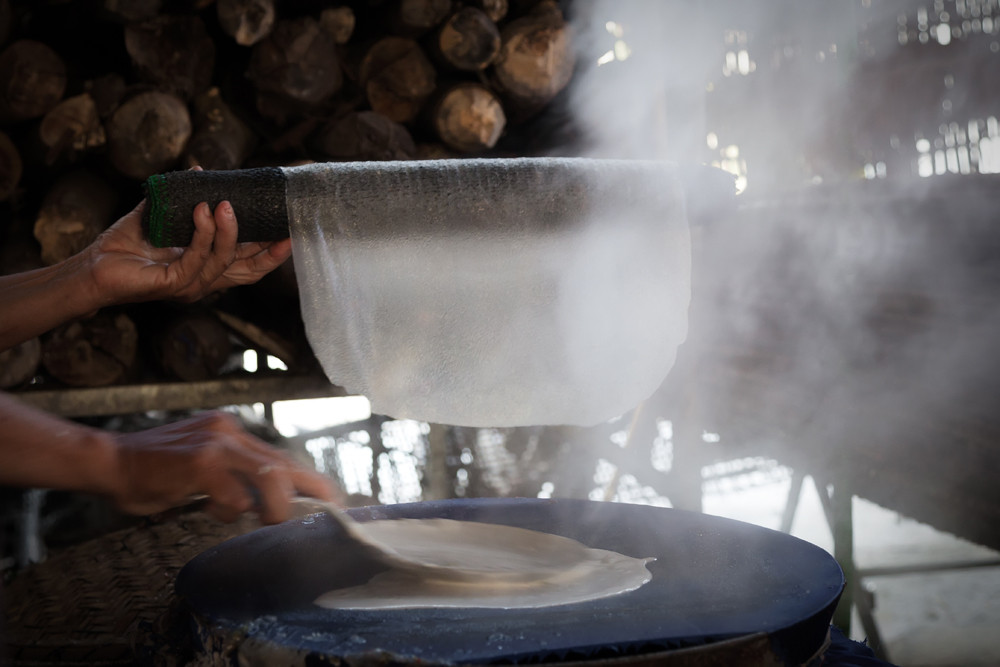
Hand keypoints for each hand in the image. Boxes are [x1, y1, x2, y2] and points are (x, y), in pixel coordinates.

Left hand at [85, 195, 291, 307]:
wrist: (93, 267)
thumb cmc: (125, 245)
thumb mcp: (162, 217)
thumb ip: (183, 198)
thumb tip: (200, 170)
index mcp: (206, 268)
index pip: (248, 264)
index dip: (271, 251)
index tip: (288, 231)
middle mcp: (204, 281)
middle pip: (249, 272)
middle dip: (270, 253)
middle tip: (284, 230)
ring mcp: (191, 286)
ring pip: (224, 260)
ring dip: (227, 230)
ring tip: (223, 203)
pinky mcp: (175, 285)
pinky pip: (197, 259)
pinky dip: (202, 234)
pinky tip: (200, 212)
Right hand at [110, 412, 340, 523]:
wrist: (108, 461)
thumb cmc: (151, 471)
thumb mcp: (201, 468)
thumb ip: (232, 478)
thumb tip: (265, 503)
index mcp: (232, 432)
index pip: (281, 456)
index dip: (308, 479)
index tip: (330, 499)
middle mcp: (229, 432)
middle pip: (285, 462)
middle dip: (310, 490)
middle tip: (326, 511)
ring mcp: (216, 444)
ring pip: (270, 474)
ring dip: (274, 505)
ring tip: (266, 520)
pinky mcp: (200, 462)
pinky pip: (234, 494)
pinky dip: (230, 510)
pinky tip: (210, 510)